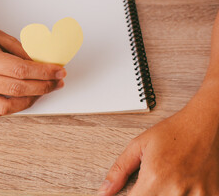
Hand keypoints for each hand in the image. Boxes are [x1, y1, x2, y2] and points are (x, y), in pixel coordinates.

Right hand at [0, 17, 65, 115]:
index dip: (44, 73)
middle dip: (43, 86)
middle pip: (18, 88)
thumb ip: (24, 53)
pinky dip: (16, 105)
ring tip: (43, 89)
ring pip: (9, 105)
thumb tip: (46, 66)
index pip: (21, 71)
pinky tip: (26, 96)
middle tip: (57, 81)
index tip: (59, 71)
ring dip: (31, 98)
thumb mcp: (3, 38)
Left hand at [98, 100, 218, 194]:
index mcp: (155, 178)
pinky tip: (181, 183)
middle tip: (153, 180)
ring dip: (164, 194)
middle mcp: (175, 190)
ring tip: (168, 178)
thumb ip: (119, 170)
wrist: (203, 125)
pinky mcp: (211, 195)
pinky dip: (183, 194)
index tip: (134, 190)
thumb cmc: (173, 132)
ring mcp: (197, 195)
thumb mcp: (138, 146)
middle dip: (147, 193)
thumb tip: (104, 191)